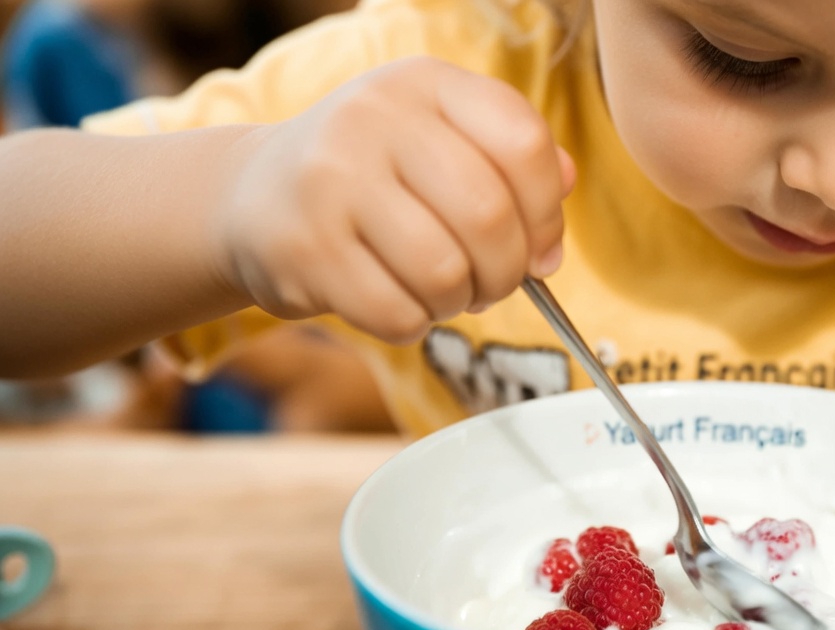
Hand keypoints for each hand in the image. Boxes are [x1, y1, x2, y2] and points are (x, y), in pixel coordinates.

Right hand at [216, 56, 574, 343]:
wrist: (253, 196)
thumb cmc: (372, 174)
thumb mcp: (439, 138)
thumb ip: (510, 157)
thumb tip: (564, 190)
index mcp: (424, 84)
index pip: (523, 144)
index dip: (548, 211)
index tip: (539, 246)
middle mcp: (373, 119)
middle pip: (489, 216)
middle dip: (507, 271)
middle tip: (492, 283)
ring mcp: (330, 182)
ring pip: (445, 272)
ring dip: (459, 301)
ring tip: (443, 292)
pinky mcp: (303, 249)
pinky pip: (397, 313)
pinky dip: (414, 324)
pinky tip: (400, 303)